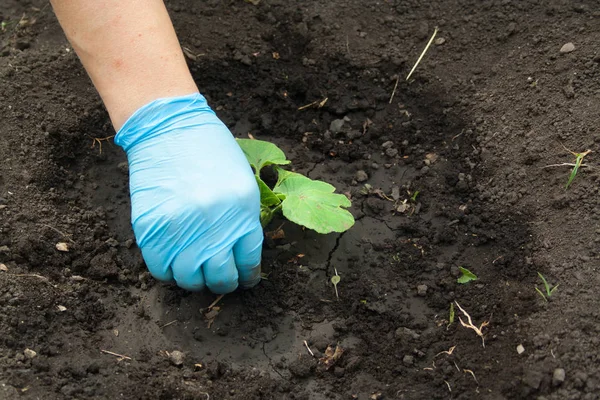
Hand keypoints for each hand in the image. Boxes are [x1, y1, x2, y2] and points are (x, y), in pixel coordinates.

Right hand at [115, 93, 262, 292]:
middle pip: (221, 276)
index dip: (248, 274)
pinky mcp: (150, 230)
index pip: (249, 260)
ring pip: (190, 279)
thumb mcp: (241, 182)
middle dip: (225, 282)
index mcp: (241, 211)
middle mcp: (213, 225)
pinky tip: (176, 262)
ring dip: (196, 280)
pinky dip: (170, 271)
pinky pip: (161, 269)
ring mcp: (179, 229)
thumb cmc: (209, 150)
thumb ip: (243, 219)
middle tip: (223, 279)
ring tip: (198, 272)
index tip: (246, 277)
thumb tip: (240, 254)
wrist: (168, 127)